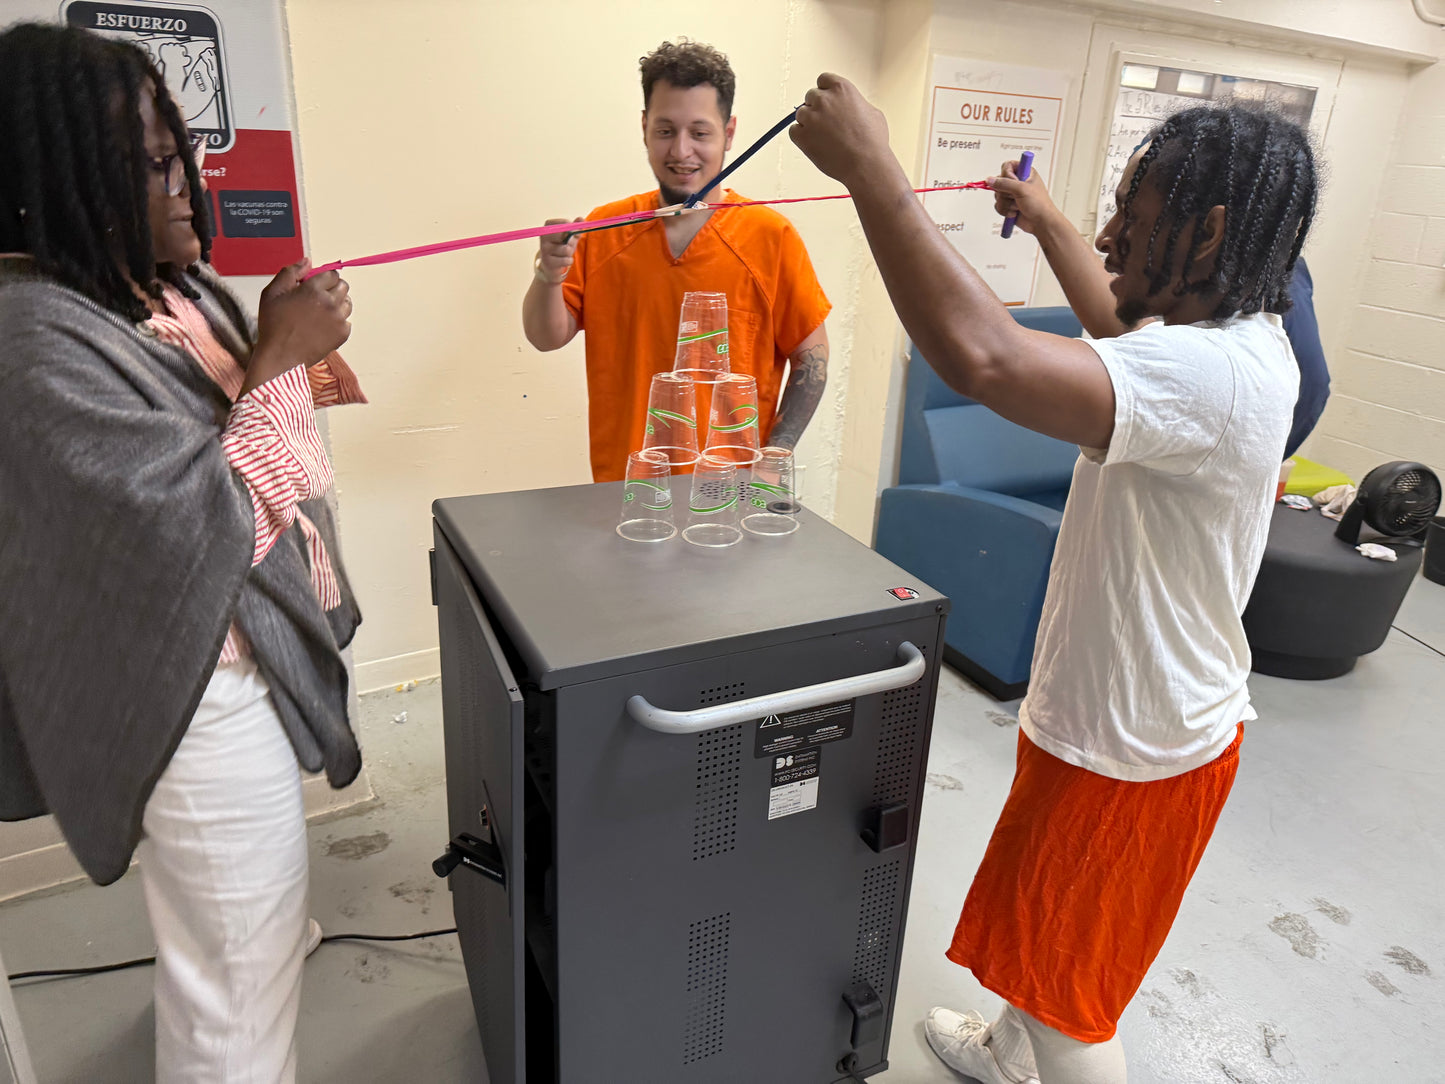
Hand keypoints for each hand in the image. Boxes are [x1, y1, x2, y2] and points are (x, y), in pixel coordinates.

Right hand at [245, 260, 351, 393]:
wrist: (280, 356)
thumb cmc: (274, 325)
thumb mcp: (273, 292)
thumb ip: (290, 272)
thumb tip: (308, 261)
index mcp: (314, 289)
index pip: (332, 274)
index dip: (324, 279)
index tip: (315, 286)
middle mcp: (330, 302)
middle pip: (343, 286)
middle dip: (333, 289)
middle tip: (317, 300)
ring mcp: (338, 319)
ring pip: (347, 303)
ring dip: (337, 305)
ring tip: (319, 314)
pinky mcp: (342, 334)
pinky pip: (347, 322)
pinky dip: (338, 323)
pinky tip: (322, 327)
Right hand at [536, 218, 581, 284]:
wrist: (551, 266)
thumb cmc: (561, 248)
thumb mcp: (570, 237)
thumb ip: (575, 228)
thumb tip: (581, 219)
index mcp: (548, 226)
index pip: (564, 223)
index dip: (572, 228)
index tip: (573, 232)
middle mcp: (543, 236)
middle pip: (564, 234)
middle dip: (571, 241)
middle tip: (568, 244)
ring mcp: (544, 249)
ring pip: (566, 249)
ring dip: (570, 253)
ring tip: (564, 254)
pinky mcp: (548, 262)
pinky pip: (566, 260)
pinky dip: (569, 261)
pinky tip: (564, 261)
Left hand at [790, 73, 894, 188]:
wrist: (866, 163)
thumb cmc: (873, 141)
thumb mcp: (872, 111)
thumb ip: (854, 103)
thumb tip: (849, 106)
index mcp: (841, 89)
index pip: (823, 80)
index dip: (824, 91)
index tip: (827, 101)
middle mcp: (824, 99)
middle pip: (810, 96)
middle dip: (817, 108)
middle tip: (827, 124)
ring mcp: (811, 117)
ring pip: (800, 114)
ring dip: (808, 123)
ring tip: (824, 137)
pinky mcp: (802, 136)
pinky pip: (793, 131)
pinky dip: (800, 137)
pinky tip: (814, 144)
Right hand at [988, 160, 1058, 236]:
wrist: (1040, 222)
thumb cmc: (1038, 204)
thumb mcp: (1022, 189)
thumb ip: (1004, 183)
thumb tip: (989, 180)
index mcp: (1024, 172)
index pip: (1007, 166)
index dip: (1007, 174)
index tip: (1013, 181)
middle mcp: (1017, 182)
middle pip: (999, 182)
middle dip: (1006, 192)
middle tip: (1016, 196)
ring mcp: (1012, 194)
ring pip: (997, 195)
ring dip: (1007, 203)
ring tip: (1018, 206)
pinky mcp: (1008, 205)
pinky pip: (998, 205)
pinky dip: (1005, 210)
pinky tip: (1015, 212)